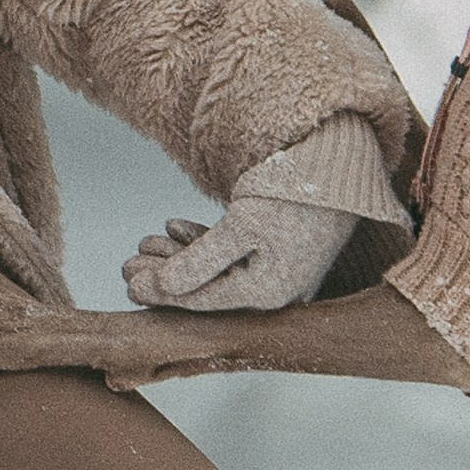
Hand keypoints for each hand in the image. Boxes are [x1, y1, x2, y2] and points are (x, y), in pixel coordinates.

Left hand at [123, 195, 356, 310]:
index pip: (202, 301)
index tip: (128, 282)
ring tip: (147, 241)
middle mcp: (276, 295)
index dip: (162, 291)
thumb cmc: (296, 194)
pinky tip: (175, 228)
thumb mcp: (242, 225)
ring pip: (217, 272)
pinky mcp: (281, 254)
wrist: (341, 168)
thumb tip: (156, 288)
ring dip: (180, 257)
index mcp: (268, 295)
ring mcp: (281, 276)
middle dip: (166, 274)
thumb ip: (198, 261)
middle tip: (127, 263)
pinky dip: (204, 243)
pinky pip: (235, 257)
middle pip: (207, 290)